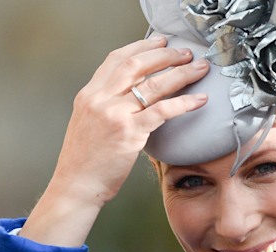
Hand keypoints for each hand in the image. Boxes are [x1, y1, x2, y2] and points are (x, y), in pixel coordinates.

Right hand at [21, 37, 209, 246]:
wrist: (76, 185)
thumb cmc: (84, 160)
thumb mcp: (88, 123)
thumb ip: (106, 105)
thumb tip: (132, 94)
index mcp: (89, 94)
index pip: (116, 59)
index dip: (141, 47)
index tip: (159, 42)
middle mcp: (100, 99)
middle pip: (137, 65)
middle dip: (165, 55)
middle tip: (185, 53)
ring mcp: (114, 115)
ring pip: (153, 85)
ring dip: (181, 73)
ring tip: (199, 68)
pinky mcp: (129, 133)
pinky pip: (162, 111)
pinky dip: (184, 102)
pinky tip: (199, 99)